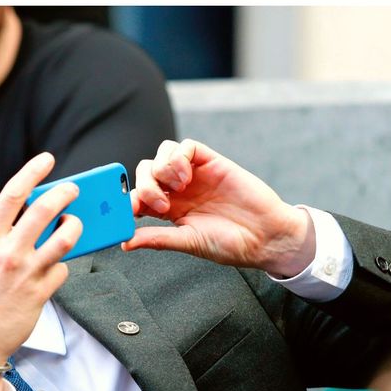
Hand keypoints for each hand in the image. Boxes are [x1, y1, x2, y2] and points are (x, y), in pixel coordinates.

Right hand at [0, 153, 80, 390]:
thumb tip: (26, 218)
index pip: (14, 193)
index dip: (34, 171)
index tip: (47, 160)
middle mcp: (7, 252)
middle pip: (46, 209)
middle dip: (66, 194)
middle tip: (74, 191)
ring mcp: (26, 272)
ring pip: (66, 237)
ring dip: (75, 227)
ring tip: (74, 225)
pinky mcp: (41, 293)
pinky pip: (62, 270)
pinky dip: (61, 267)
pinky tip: (52, 271)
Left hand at [125, 139, 315, 277]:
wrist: (265, 236)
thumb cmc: (230, 243)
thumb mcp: (187, 242)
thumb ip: (156, 238)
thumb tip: (125, 243)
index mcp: (169, 210)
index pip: (138, 196)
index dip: (130, 200)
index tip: (131, 211)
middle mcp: (178, 190)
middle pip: (146, 171)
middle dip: (145, 185)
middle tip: (161, 204)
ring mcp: (194, 174)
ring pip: (162, 154)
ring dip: (161, 169)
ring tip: (178, 189)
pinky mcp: (212, 162)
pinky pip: (187, 146)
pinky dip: (178, 157)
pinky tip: (186, 177)